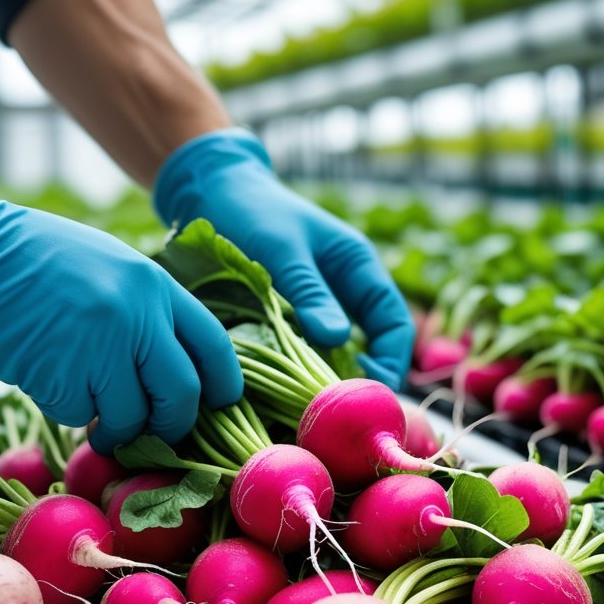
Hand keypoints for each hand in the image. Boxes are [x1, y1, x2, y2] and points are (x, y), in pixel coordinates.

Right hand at [0, 131, 241, 452]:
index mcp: (155, 286)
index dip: (224, 385)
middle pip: (181, 395)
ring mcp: (97, 347)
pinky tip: (48, 380)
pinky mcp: (57, 373)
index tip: (219, 406)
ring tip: (95, 416)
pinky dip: (66, 409)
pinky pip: (76, 414)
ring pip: (128, 416)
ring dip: (114, 428)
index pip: (213, 346)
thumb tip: (176, 375)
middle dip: (171, 425)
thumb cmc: (39, 259)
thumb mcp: (113, 268)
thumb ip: (148, 313)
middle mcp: (136, 317)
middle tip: (153, 432)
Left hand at [153, 129, 413, 389]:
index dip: (391, 359)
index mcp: (358, 266)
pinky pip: (308, 351)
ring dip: (330, 379)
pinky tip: (288, 390)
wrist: (210, 192)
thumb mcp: (282, 251)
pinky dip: (303, 371)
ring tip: (313, 407)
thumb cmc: (251, 212)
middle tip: (340, 411)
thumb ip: (310, 293)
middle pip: (372, 344)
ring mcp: (320, 304)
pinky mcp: (291, 316)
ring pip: (339, 353)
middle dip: (362, 379)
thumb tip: (336, 339)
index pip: (393, 322)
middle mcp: (345, 289)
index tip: (369, 391)